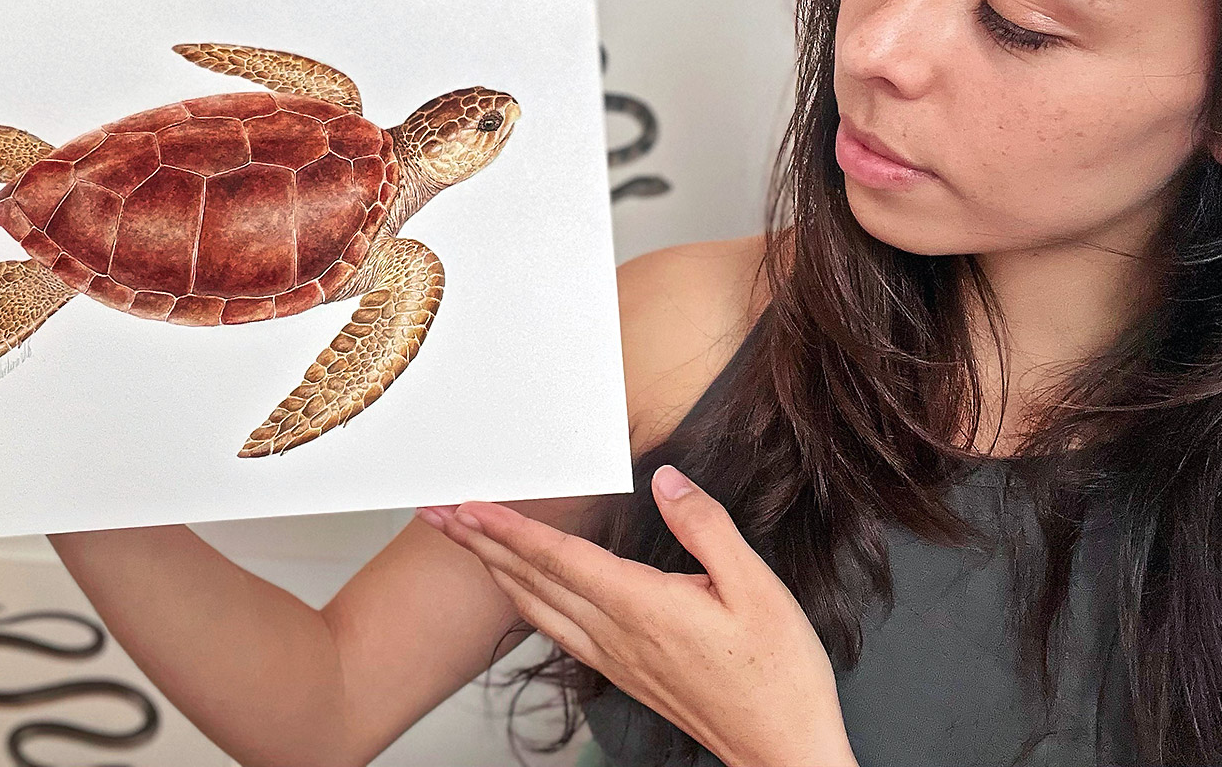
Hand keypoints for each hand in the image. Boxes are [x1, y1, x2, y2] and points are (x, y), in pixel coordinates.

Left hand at [417, 465, 857, 766]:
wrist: (782, 749)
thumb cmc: (777, 675)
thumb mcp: (757, 587)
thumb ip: (705, 527)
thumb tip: (667, 481)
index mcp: (644, 607)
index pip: (559, 558)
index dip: (510, 528)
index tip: (470, 505)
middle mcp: (618, 634)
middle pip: (532, 580)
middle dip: (480, 544)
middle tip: (439, 515)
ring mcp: (616, 657)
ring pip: (537, 608)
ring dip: (494, 571)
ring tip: (464, 544)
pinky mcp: (624, 673)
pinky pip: (558, 631)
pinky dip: (526, 604)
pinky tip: (518, 594)